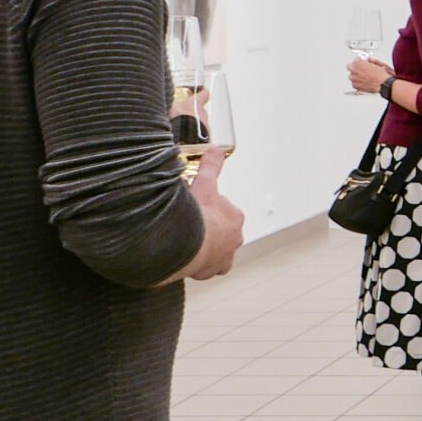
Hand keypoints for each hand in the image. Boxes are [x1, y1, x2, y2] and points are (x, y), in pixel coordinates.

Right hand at [182, 153, 244, 279]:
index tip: (194, 206)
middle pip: (219, 229)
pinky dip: (199, 264)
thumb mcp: (204, 184)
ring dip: (203, 246)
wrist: (186, 244)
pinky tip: (188, 259)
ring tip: (186, 241)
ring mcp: (224, 255)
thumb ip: (211, 167)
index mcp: (235, 217)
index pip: (222, 209)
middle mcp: (234, 238)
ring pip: (215, 249)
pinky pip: (207, 268)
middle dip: (206, 226)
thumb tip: (216, 150)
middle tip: (187, 223)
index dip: (206, 206)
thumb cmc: (196, 216)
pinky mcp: (211, 270)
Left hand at [347, 56, 391, 95]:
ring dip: (356, 75)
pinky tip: (364, 82)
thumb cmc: (380, 75)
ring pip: (352, 75)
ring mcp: (353, 78)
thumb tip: (367, 61)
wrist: (382, 84)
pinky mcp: (354, 85)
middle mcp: (353, 70)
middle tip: (361, 69)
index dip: (360, 61)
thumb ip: (368, 61)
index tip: (362, 62)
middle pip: (350, 67)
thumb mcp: (376, 63)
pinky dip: (358, 82)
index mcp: (358, 63)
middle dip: (355, 67)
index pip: (356, 59)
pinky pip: (354, 82)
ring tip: (364, 77)